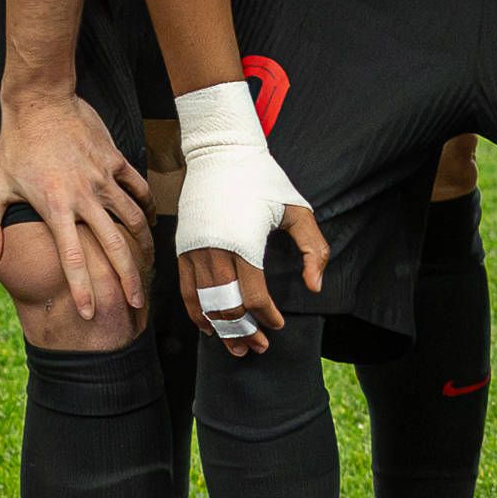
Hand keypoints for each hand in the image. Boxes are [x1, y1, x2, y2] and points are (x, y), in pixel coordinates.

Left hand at [0, 85, 150, 329]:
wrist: (40, 100)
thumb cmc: (16, 144)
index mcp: (56, 207)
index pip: (74, 258)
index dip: (83, 289)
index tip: (90, 312)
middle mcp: (85, 196)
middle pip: (115, 246)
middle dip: (128, 279)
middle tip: (136, 302)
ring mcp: (104, 178)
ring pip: (134, 218)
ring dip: (143, 246)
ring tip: (148, 265)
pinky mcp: (115, 160)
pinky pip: (138, 188)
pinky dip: (146, 207)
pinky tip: (147, 221)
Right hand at [169, 78, 318, 357]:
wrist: (219, 151)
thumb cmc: (262, 178)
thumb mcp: (297, 209)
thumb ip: (313, 249)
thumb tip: (314, 287)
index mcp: (244, 242)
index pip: (254, 295)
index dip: (267, 316)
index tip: (277, 324)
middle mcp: (215, 251)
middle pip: (227, 307)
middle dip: (243, 332)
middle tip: (258, 347)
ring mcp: (195, 250)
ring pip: (205, 303)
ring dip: (221, 329)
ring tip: (235, 347)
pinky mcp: (182, 247)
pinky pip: (186, 290)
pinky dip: (196, 312)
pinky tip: (209, 326)